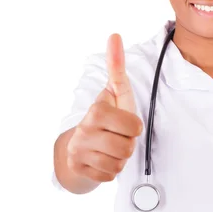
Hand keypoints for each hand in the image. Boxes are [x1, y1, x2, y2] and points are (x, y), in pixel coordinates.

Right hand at [66, 34, 142, 181]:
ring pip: (119, 164)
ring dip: (119, 158)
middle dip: (127, 144)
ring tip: (110, 147)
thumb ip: (116, 66)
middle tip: (117, 137)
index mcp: (96, 111)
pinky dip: (109, 170)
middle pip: (127, 148)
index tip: (124, 122)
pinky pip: (108, 176)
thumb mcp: (115, 92)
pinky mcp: (78, 169)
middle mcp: (84, 131)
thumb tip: (114, 35)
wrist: (78, 144)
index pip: (134, 127)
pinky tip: (101, 159)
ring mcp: (78, 151)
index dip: (134, 127)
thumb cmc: (106, 116)